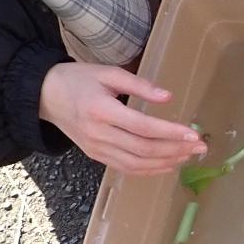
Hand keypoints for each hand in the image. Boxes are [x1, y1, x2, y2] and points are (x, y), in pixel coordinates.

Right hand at [41, 62, 205, 174]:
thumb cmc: (78, 79)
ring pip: (136, 164)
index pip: (143, 127)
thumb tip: (168, 97)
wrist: (44, 95)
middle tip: (200, 147)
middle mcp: (99, 134)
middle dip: (175, 150)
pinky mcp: (96, 156)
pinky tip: (167, 165)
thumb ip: (139, 84)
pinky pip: (126, 168)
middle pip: (143, 149)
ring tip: (188, 156)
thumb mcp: (108, 73)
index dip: (170, 132)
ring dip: (165, 162)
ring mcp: (96, 149)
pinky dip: (149, 170)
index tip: (193, 133)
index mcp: (102, 110)